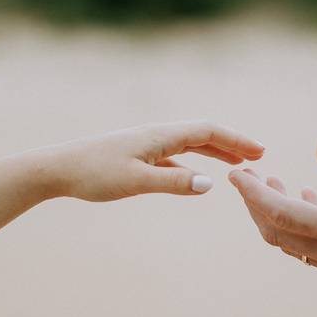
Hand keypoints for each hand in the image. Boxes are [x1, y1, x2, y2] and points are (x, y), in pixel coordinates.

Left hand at [31, 121, 264, 201]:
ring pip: (190, 145)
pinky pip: (175, 157)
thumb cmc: (93, 174)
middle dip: (232, 143)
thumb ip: (174, 183)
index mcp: (160, 136)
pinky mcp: (137, 157)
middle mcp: (156, 135)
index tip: (260, 152)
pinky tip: (199, 178)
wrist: (56, 169)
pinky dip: (194, 164)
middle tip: (259, 156)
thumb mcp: (136, 182)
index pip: (207, 131)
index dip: (236, 140)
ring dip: (216, 152)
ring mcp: (147, 145)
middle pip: (203, 134)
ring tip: (238, 164)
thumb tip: (211, 184)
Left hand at [229, 140, 316, 301]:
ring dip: (275, 215)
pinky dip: (298, 225)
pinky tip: (308, 200)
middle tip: (245, 177)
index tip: (236, 175)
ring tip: (273, 182)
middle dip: (256, 204)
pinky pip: (310, 249)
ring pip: (291, 243)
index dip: (254, 194)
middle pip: (276, 232)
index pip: (280, 214)